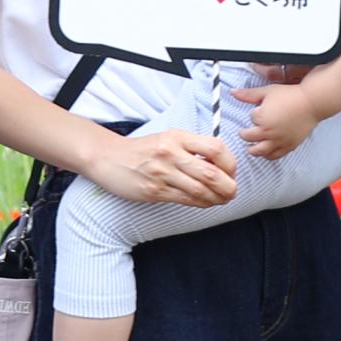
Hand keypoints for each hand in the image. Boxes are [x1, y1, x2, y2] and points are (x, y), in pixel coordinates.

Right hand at [78, 126, 235, 207]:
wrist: (108, 157)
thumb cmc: (142, 150)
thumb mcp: (168, 139)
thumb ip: (192, 148)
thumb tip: (220, 165)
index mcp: (177, 137)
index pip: (216, 148)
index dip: (230, 163)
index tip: (231, 172)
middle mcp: (171, 153)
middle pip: (211, 173)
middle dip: (228, 186)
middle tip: (232, 191)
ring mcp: (162, 173)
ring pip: (200, 190)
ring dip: (217, 198)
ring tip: (223, 199)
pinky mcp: (154, 190)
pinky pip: (186, 200)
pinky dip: (202, 203)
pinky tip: (206, 202)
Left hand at [227, 78, 327, 162]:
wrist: (312, 102)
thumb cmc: (290, 95)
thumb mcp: (267, 91)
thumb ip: (248, 94)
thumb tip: (232, 92)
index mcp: (261, 118)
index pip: (250, 119)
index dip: (254, 114)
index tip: (259, 111)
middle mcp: (268, 132)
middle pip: (249, 138)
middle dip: (245, 134)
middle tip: (245, 133)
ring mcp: (278, 141)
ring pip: (259, 151)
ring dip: (252, 149)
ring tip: (251, 146)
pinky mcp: (288, 146)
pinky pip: (274, 156)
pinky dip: (267, 155)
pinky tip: (266, 152)